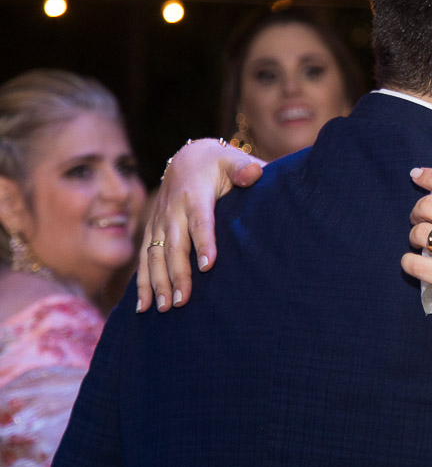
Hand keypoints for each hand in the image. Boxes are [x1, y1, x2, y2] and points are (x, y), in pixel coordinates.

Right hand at [137, 139, 264, 312]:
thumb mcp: (231, 160)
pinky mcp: (152, 231)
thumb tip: (254, 173)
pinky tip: (143, 306)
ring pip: (154, 255)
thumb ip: (243, 168)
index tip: (209, 265)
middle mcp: (172, 210)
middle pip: (174, 245)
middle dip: (177, 273)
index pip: (200, 221)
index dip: (204, 242)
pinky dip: (142, 282)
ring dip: (158, 282)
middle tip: (182, 301)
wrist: (187, 158)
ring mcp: (159, 222)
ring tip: (165, 308)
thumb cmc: (218, 164)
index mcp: (195, 194)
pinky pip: (144, 258)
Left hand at [400, 168, 431, 333]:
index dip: (429, 176)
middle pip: (429, 206)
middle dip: (417, 211)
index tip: (417, 175)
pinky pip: (418, 266)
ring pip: (422, 234)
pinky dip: (410, 263)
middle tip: (418, 220)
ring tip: (420, 244)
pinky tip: (415, 264)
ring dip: (414, 237)